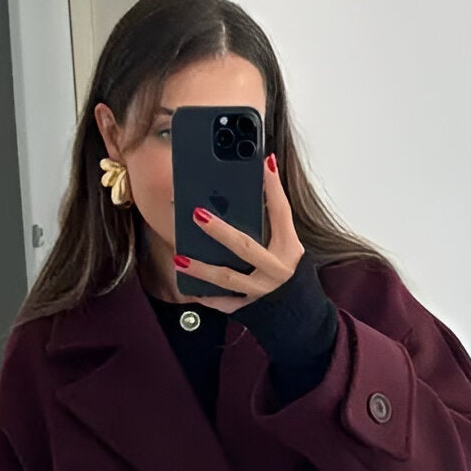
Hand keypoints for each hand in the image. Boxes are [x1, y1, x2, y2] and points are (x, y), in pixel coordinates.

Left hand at [172, 155, 302, 313]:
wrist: (291, 306)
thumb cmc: (281, 263)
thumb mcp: (284, 239)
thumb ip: (272, 212)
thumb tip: (261, 169)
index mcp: (289, 248)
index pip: (281, 213)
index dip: (274, 188)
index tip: (264, 163)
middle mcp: (277, 270)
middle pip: (246, 248)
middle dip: (221, 232)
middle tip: (197, 215)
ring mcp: (261, 290)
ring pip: (228, 279)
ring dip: (202, 268)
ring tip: (179, 257)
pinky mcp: (247, 306)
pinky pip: (222, 301)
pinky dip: (205, 295)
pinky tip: (188, 286)